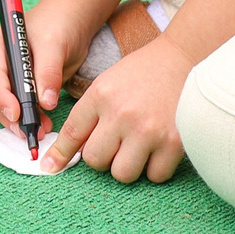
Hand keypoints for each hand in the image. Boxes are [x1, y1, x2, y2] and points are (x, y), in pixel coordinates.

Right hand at [0, 0, 88, 131]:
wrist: (70, 21)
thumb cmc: (58, 24)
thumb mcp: (54, 44)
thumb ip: (48, 72)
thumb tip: (45, 103)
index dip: (2, 97)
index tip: (17, 114)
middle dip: (9, 115)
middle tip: (29, 131)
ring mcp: (3, 75)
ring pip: (1, 105)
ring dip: (18, 120)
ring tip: (40, 131)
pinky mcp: (16, 87)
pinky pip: (16, 106)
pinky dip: (26, 118)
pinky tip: (42, 125)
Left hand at [44, 35, 192, 182]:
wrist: (184, 58)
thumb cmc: (144, 73)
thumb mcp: (109, 83)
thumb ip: (91, 114)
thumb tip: (76, 152)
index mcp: (101, 95)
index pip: (72, 133)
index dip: (60, 154)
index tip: (50, 167)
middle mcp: (121, 113)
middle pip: (95, 160)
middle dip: (102, 158)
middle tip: (116, 145)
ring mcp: (148, 129)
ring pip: (122, 174)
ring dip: (128, 166)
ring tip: (138, 147)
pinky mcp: (174, 142)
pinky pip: (154, 175)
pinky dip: (155, 169)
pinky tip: (159, 149)